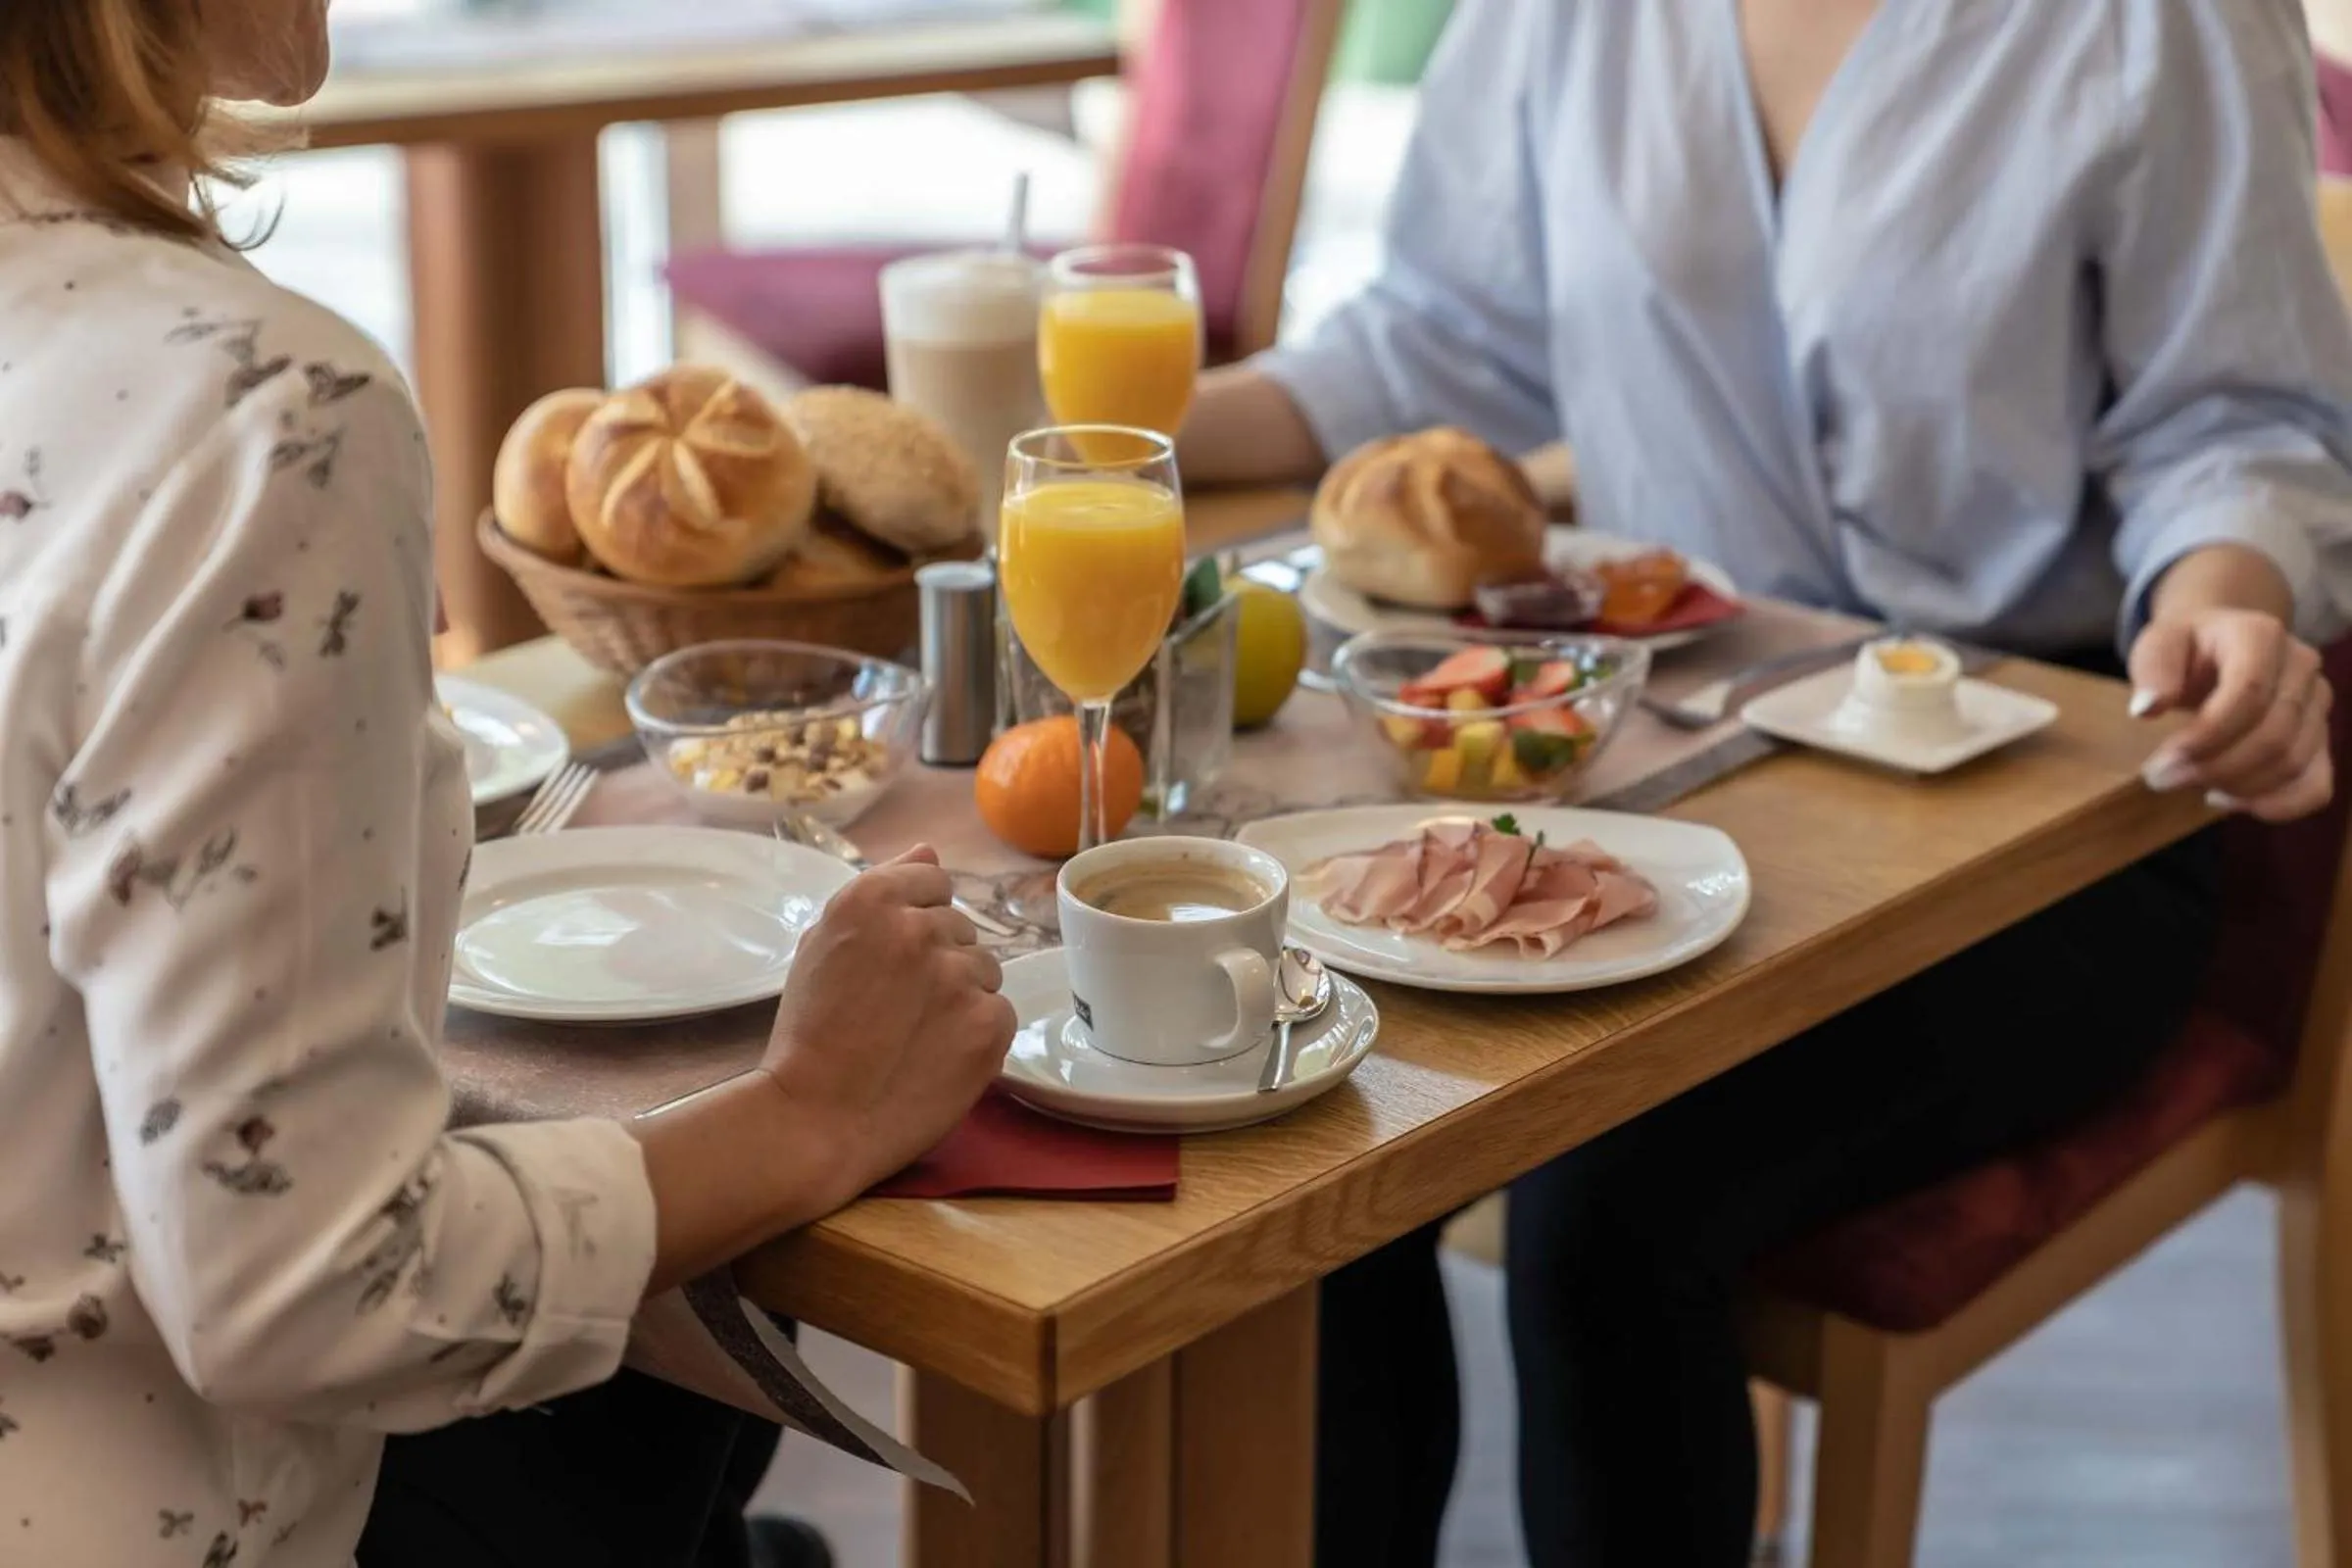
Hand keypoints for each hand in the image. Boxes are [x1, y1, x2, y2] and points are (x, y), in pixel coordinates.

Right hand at [759, 847, 1013, 1209]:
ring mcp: (959, 975)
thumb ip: (878, 891)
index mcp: (872, 898)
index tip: (894, 959)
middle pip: (961, 927)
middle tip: (898, 1007)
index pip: (933, 879)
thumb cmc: (809, 1035)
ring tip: (916, 1035)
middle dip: (938, 959)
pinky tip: (938, 1056)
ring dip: (961, 994)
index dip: (916, 919)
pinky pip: (1000, 1011)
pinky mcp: (989, 1024)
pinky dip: (977, 1032)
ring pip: (985, 969)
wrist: (815, 1120)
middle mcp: (920, 927)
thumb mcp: (821, 946)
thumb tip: (929, 850)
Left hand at [2128, 608, 2333, 820]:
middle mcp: (2302, 666)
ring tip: (2190, 785)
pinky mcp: (2322, 738)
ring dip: (2237, 787)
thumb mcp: (2157, 644)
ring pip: (2293, 762)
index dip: (2206, 736)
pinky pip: (2317, 785)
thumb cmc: (2186, 647)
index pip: (2249, 693)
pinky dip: (2278, 805)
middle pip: (2273, 734)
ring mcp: (2318, 704)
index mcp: (2261, 635)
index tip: (2160, 761)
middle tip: (2161, 780)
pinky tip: (2231, 802)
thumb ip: (2152, 670)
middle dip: (2214, 767)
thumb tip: (2146, 708)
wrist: (2219, 646)